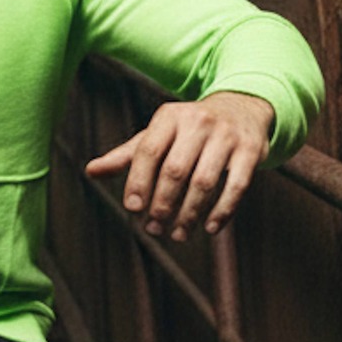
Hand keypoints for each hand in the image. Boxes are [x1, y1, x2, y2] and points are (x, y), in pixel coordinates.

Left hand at [85, 91, 273, 241]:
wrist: (242, 107)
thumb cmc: (189, 130)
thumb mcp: (158, 135)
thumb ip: (127, 156)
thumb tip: (90, 171)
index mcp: (169, 117)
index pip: (148, 151)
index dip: (138, 182)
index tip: (133, 209)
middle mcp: (198, 122)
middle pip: (175, 171)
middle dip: (162, 204)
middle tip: (154, 228)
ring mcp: (227, 136)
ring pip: (204, 182)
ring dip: (189, 214)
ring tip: (178, 234)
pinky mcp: (251, 151)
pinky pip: (236, 186)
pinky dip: (222, 211)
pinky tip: (209, 228)